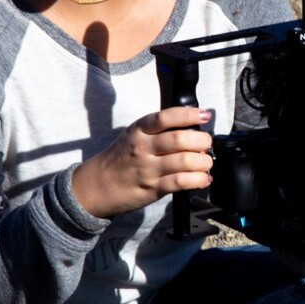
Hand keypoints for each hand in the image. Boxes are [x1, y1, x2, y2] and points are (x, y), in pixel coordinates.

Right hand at [72, 106, 212, 218]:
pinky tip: (204, 178)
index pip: (166, 117)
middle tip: (207, 143)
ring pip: (184, 161)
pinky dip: (198, 180)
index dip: (189, 114)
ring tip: (207, 162)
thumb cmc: (122, 158)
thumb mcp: (135, 136)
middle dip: (202, 140)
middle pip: (180, 139)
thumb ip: (161, 132)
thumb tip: (194, 131)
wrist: (97, 185)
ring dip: (203, 161)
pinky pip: (180, 182)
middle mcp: (143, 147)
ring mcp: (148, 169)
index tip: (205, 115)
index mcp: (140, 130)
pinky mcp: (152, 189)